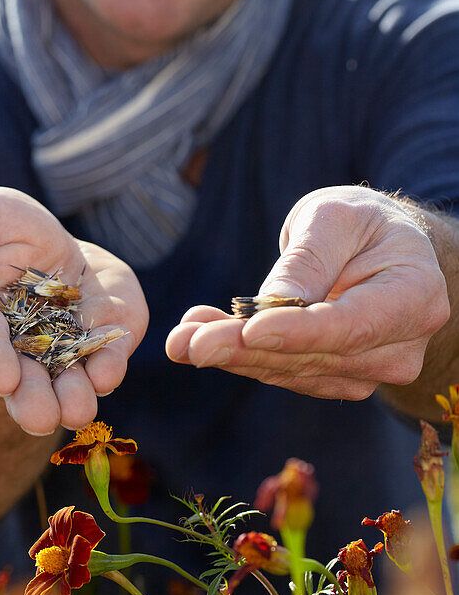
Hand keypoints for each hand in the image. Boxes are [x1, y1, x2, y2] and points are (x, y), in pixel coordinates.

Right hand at [0, 187, 148, 433]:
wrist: (34, 234)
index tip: (1, 378)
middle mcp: (16, 343)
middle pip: (23, 380)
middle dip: (33, 400)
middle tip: (41, 418)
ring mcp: (60, 340)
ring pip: (67, 376)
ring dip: (74, 395)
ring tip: (78, 409)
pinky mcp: (98, 327)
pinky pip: (107, 348)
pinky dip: (109, 360)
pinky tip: (108, 369)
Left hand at [165, 185, 449, 399]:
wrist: (376, 245)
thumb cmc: (359, 222)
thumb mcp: (334, 218)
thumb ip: (308, 260)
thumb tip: (269, 307)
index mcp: (414, 294)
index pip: (353, 325)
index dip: (299, 332)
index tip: (249, 330)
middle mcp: (400, 345)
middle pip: (316, 355)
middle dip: (245, 349)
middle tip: (187, 342)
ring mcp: (372, 369)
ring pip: (294, 370)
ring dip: (232, 356)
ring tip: (180, 338)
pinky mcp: (338, 377)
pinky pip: (286, 371)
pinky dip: (240, 357)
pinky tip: (198, 339)